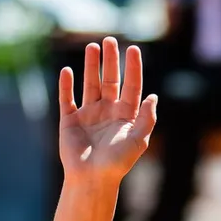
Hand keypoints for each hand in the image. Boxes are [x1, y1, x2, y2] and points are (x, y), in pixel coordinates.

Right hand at [58, 37, 157, 183]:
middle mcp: (108, 112)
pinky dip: (66, 85)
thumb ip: (147, 118)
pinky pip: (67, 99)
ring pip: (90, 84)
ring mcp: (89, 115)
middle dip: (111, 61)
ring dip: (91, 66)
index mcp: (126, 116)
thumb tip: (153, 96)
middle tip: (110, 40)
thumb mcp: (138, 140)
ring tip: (92, 47)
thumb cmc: (118, 163)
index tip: (133, 49)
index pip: (131, 86)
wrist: (93, 179)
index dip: (132, 68)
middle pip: (110, 80)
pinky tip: (68, 71)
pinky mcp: (70, 121)